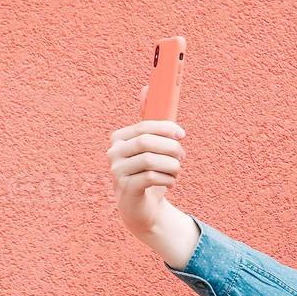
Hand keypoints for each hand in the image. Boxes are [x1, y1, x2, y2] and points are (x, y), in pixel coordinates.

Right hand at [107, 84, 187, 239]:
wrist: (142, 207)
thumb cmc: (148, 172)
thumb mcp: (151, 147)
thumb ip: (150, 122)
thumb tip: (146, 88)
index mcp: (119, 139)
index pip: (143, 127)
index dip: (165, 128)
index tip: (182, 134)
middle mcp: (114, 154)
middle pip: (147, 142)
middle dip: (171, 148)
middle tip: (182, 157)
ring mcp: (117, 172)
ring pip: (151, 161)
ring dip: (172, 166)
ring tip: (177, 172)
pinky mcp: (126, 190)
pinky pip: (151, 178)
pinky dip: (167, 179)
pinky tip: (170, 182)